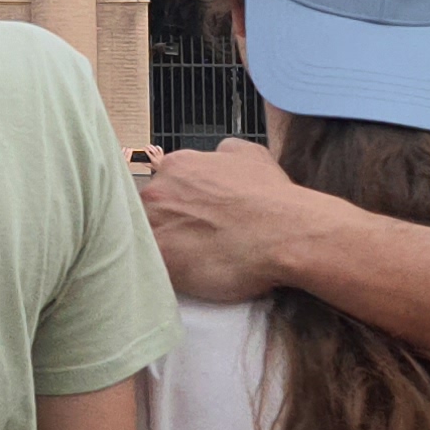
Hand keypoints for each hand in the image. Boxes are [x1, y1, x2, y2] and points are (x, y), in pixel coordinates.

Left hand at [140, 136, 321, 306]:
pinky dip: (164, 272)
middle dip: (166, 225)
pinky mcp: (161, 260)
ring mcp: (156, 225)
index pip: (161, 185)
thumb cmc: (272, 199)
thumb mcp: (251, 155)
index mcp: (177, 166)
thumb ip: (223, 153)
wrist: (285, 233)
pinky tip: (187, 275)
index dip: (176, 205)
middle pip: (147, 211)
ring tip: (192, 260)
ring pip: (144, 239)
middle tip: (193, 241)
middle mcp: (158, 191)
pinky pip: (150, 266)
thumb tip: (216, 157)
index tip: (191, 219)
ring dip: (163, 248)